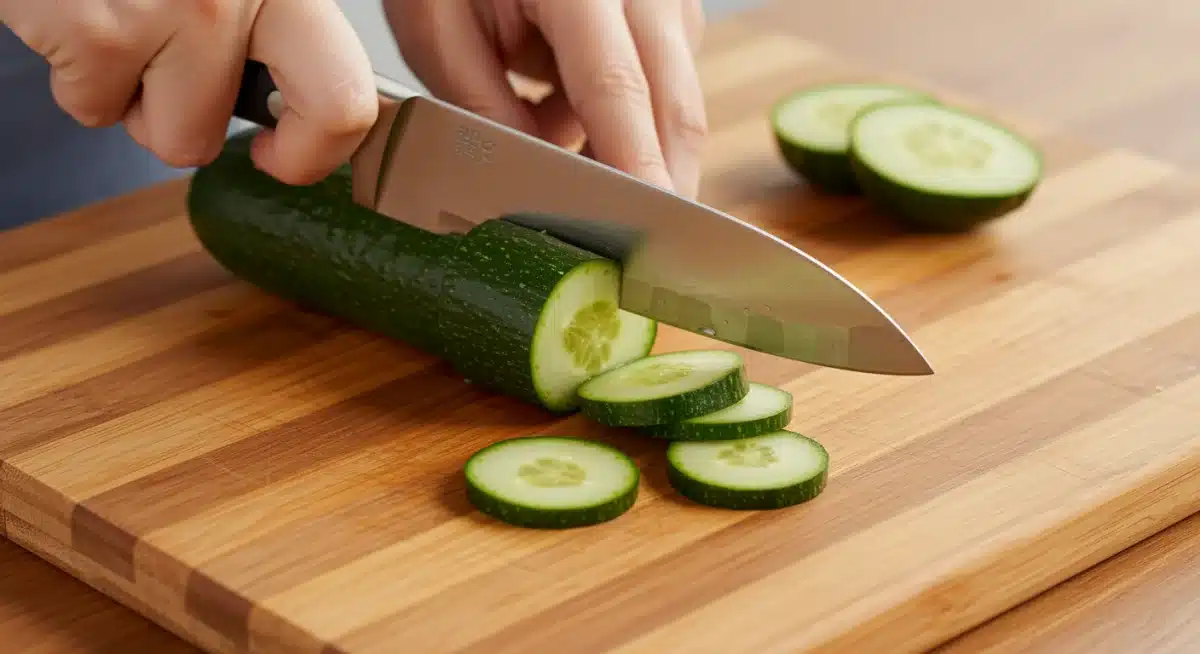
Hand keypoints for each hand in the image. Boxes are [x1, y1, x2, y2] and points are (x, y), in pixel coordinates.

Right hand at [0, 0, 377, 184]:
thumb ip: (269, 17)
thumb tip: (300, 103)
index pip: (346, 99)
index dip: (316, 150)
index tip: (283, 151)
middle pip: (239, 132)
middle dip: (217, 132)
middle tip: (193, 113)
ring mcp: (170, 11)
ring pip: (171, 137)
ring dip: (136, 96)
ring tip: (118, 28)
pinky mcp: (95, 29)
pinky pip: (93, 108)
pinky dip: (78, 76)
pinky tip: (77, 17)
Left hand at [386, 0, 708, 198]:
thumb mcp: (437, 28)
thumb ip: (481, 107)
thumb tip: (529, 187)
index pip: (618, 90)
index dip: (633, 167)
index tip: (642, 230)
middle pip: (674, 107)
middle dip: (657, 184)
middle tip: (627, 251)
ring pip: (676, 103)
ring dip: (634, 150)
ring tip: (558, 155)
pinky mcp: (671, 14)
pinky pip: (665, 88)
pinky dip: (626, 122)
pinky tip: (566, 118)